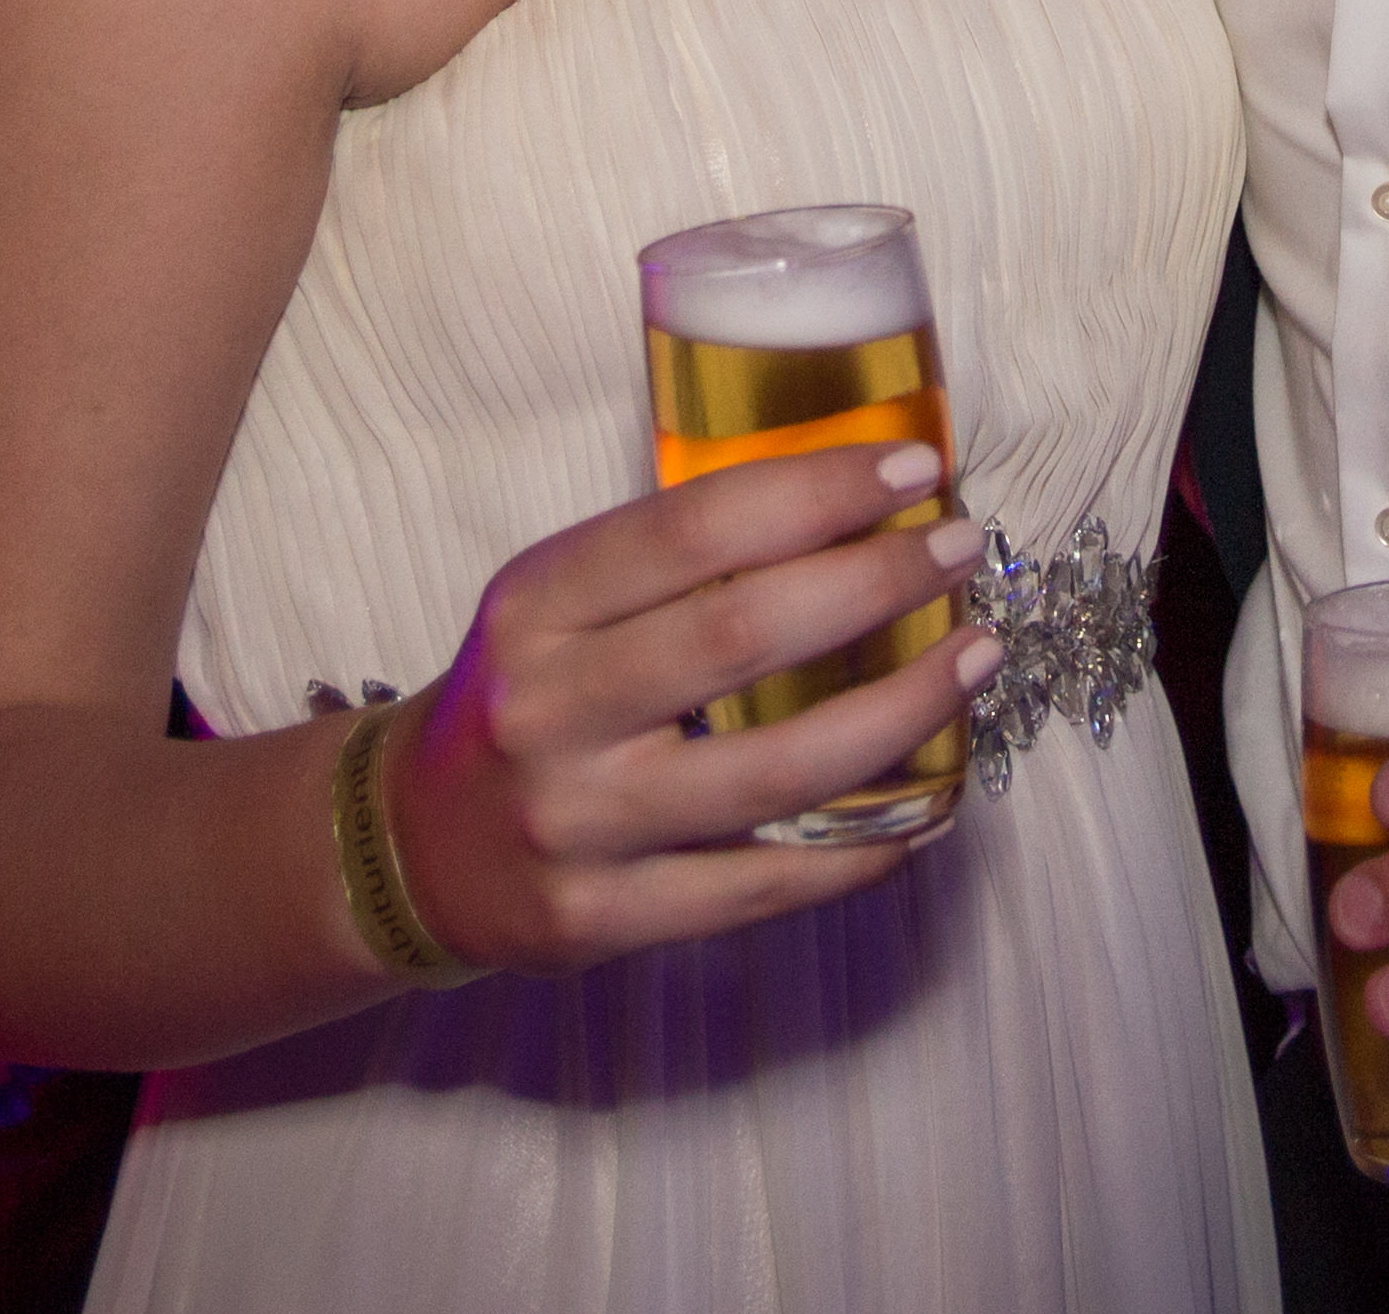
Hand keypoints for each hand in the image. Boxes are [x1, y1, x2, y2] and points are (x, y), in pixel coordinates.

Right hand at [375, 440, 999, 976]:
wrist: (414, 848)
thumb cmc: (525, 699)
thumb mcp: (555, 604)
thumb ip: (672, 564)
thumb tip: (855, 505)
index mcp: (535, 607)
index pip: (691, 527)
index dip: (813, 491)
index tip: (912, 468)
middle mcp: (548, 711)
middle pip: (742, 636)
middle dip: (877, 583)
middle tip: (960, 549)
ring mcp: (577, 825)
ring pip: (777, 770)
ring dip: (902, 710)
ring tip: (974, 658)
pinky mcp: (605, 919)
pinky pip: (766, 884)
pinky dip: (864, 845)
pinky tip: (926, 803)